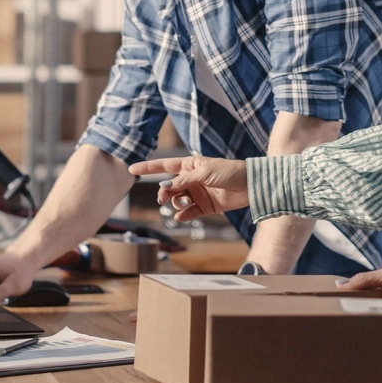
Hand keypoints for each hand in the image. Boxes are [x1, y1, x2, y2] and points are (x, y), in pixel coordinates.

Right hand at [128, 155, 247, 221]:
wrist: (250, 186)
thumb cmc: (229, 172)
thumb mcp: (204, 173)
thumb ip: (183, 181)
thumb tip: (164, 187)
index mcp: (189, 165)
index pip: (164, 166)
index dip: (147, 168)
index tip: (131, 169)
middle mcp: (191, 179)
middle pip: (168, 188)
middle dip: (164, 193)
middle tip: (163, 199)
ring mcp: (197, 193)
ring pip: (177, 201)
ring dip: (175, 204)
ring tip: (183, 204)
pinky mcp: (205, 206)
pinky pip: (188, 213)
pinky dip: (183, 215)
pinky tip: (180, 217)